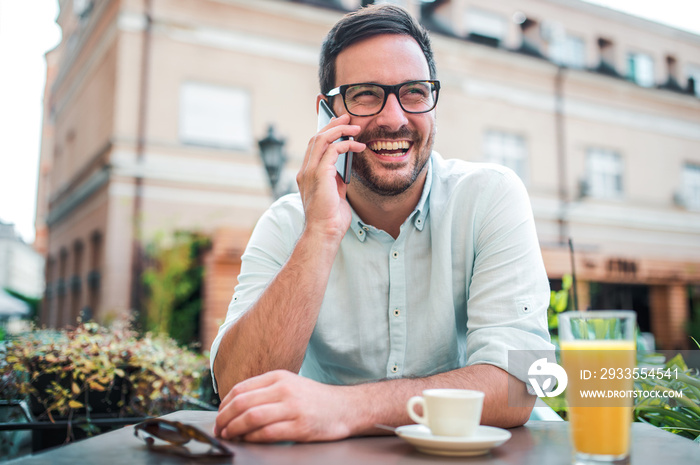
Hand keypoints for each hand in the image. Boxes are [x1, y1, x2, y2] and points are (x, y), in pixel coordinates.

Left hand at [214, 370, 352, 442]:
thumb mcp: (290, 385)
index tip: (219, 416)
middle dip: (224, 419)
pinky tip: (247, 441)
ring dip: (234, 430)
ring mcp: (293, 408)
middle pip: (243, 403)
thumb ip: (265, 390)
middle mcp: (284, 389)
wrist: (345, 407)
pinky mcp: (300, 426)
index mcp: (279, 376)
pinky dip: (252, 438)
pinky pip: (267, 433)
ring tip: (229, 436)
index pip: (241, 389)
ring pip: (252, 418)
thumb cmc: (313, 399)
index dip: (224, 405)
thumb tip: (234, 406)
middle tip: (219, 429)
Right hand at [297, 113, 364, 241]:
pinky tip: (358, 146)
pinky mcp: (319, 174)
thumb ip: (336, 180)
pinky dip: (346, 144)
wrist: (324, 232)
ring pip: (321, 139)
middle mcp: (304, 171)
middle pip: (316, 138)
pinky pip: (332, 150)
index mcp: (306, 175)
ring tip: (355, 127)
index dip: (325, 132)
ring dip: (340, 130)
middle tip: (347, 117)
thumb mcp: (335, 194)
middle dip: (332, 125)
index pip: (313, 147)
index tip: (338, 124)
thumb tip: (345, 168)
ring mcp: (309, 172)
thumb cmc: (330, 219)